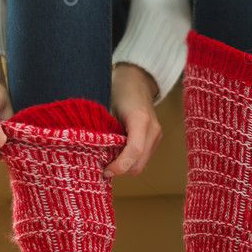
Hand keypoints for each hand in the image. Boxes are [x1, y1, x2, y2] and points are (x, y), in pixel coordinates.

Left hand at [104, 63, 161, 177]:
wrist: (137, 80)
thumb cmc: (119, 91)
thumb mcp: (108, 108)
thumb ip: (105, 131)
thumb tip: (94, 154)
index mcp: (140, 119)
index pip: (134, 151)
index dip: (119, 166)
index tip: (105, 171)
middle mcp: (153, 129)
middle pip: (139, 163)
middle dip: (121, 170)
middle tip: (103, 168)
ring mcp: (157, 135)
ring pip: (142, 164)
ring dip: (125, 167)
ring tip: (109, 161)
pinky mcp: (156, 139)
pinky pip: (143, 158)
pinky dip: (130, 161)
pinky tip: (118, 155)